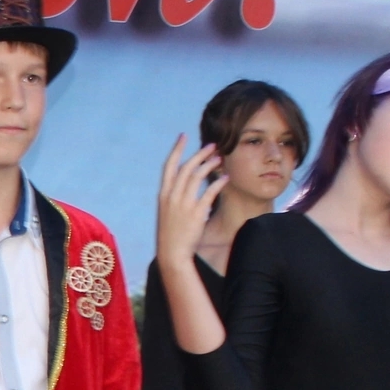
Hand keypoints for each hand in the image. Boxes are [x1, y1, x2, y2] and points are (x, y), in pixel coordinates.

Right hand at [154, 136, 223, 276]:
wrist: (172, 253)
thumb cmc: (171, 234)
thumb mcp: (167, 212)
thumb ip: (175, 197)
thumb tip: (187, 186)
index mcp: (163, 195)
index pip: (169, 166)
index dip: (177, 149)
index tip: (183, 136)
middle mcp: (172, 196)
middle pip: (186, 167)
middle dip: (200, 154)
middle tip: (212, 146)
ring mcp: (183, 204)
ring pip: (197, 176)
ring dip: (210, 165)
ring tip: (220, 159)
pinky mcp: (196, 213)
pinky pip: (209, 192)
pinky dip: (218, 183)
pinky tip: (225, 178)